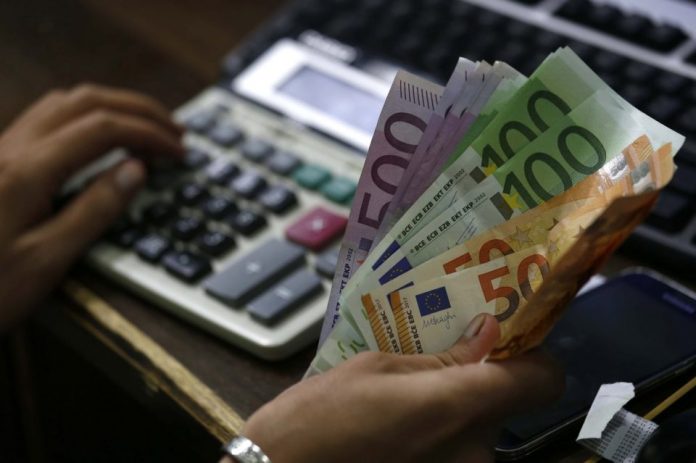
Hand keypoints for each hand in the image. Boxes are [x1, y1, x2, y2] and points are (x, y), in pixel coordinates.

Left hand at [0, 84, 182, 329]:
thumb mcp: (45, 261)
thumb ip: (94, 212)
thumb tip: (135, 171)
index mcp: (28, 172)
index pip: (103, 128)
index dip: (149, 133)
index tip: (179, 150)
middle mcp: (11, 149)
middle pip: (86, 101)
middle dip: (137, 108)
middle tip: (173, 129)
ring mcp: (0, 151)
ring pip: (64, 103)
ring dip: (112, 106)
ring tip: (144, 127)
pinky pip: (47, 118)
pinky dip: (86, 116)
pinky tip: (99, 138)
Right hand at [232, 314, 562, 462]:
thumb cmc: (317, 419)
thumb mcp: (374, 367)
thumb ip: (439, 356)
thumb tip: (486, 332)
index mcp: (457, 405)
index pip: (542, 381)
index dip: (535, 358)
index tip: (510, 342)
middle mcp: (472, 450)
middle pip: (505, 406)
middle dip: (480, 382)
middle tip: (442, 359)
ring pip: (478, 432)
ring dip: (456, 411)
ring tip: (408, 397)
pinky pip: (457, 453)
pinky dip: (440, 437)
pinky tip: (399, 427)